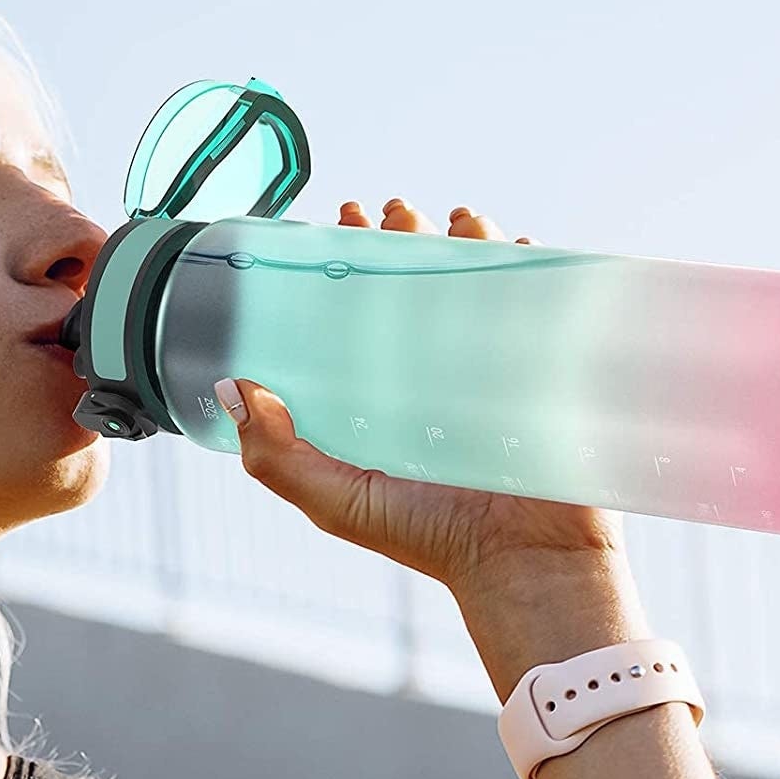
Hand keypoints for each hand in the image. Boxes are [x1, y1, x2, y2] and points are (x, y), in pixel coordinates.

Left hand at [214, 198, 627, 601]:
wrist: (523, 567)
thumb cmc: (428, 538)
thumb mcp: (336, 498)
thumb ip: (277, 455)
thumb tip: (236, 387)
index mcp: (381, 394)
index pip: (361, 311)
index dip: (348, 264)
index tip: (337, 224)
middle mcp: (432, 375)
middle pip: (417, 285)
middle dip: (407, 237)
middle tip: (394, 211)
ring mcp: (490, 370)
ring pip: (476, 285)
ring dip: (467, 240)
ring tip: (455, 217)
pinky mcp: (543, 374)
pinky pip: (539, 308)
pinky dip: (530, 270)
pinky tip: (518, 245)